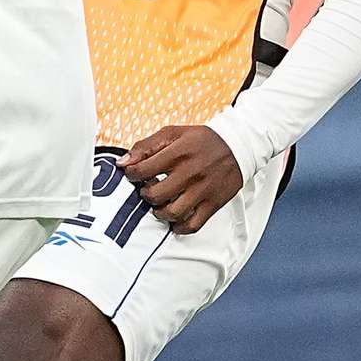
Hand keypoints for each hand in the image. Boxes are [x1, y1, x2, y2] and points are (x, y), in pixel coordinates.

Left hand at [119, 123, 242, 234]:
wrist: (238, 145)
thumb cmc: (202, 140)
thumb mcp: (172, 133)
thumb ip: (146, 146)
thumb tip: (123, 162)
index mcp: (177, 153)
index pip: (143, 170)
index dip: (132, 175)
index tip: (134, 175)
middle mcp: (189, 173)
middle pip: (155, 195)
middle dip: (145, 194)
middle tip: (148, 189)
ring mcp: (202, 190)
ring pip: (172, 213)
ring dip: (160, 212)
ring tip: (160, 204)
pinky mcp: (213, 203)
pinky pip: (193, 225)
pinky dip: (180, 227)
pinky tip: (175, 220)